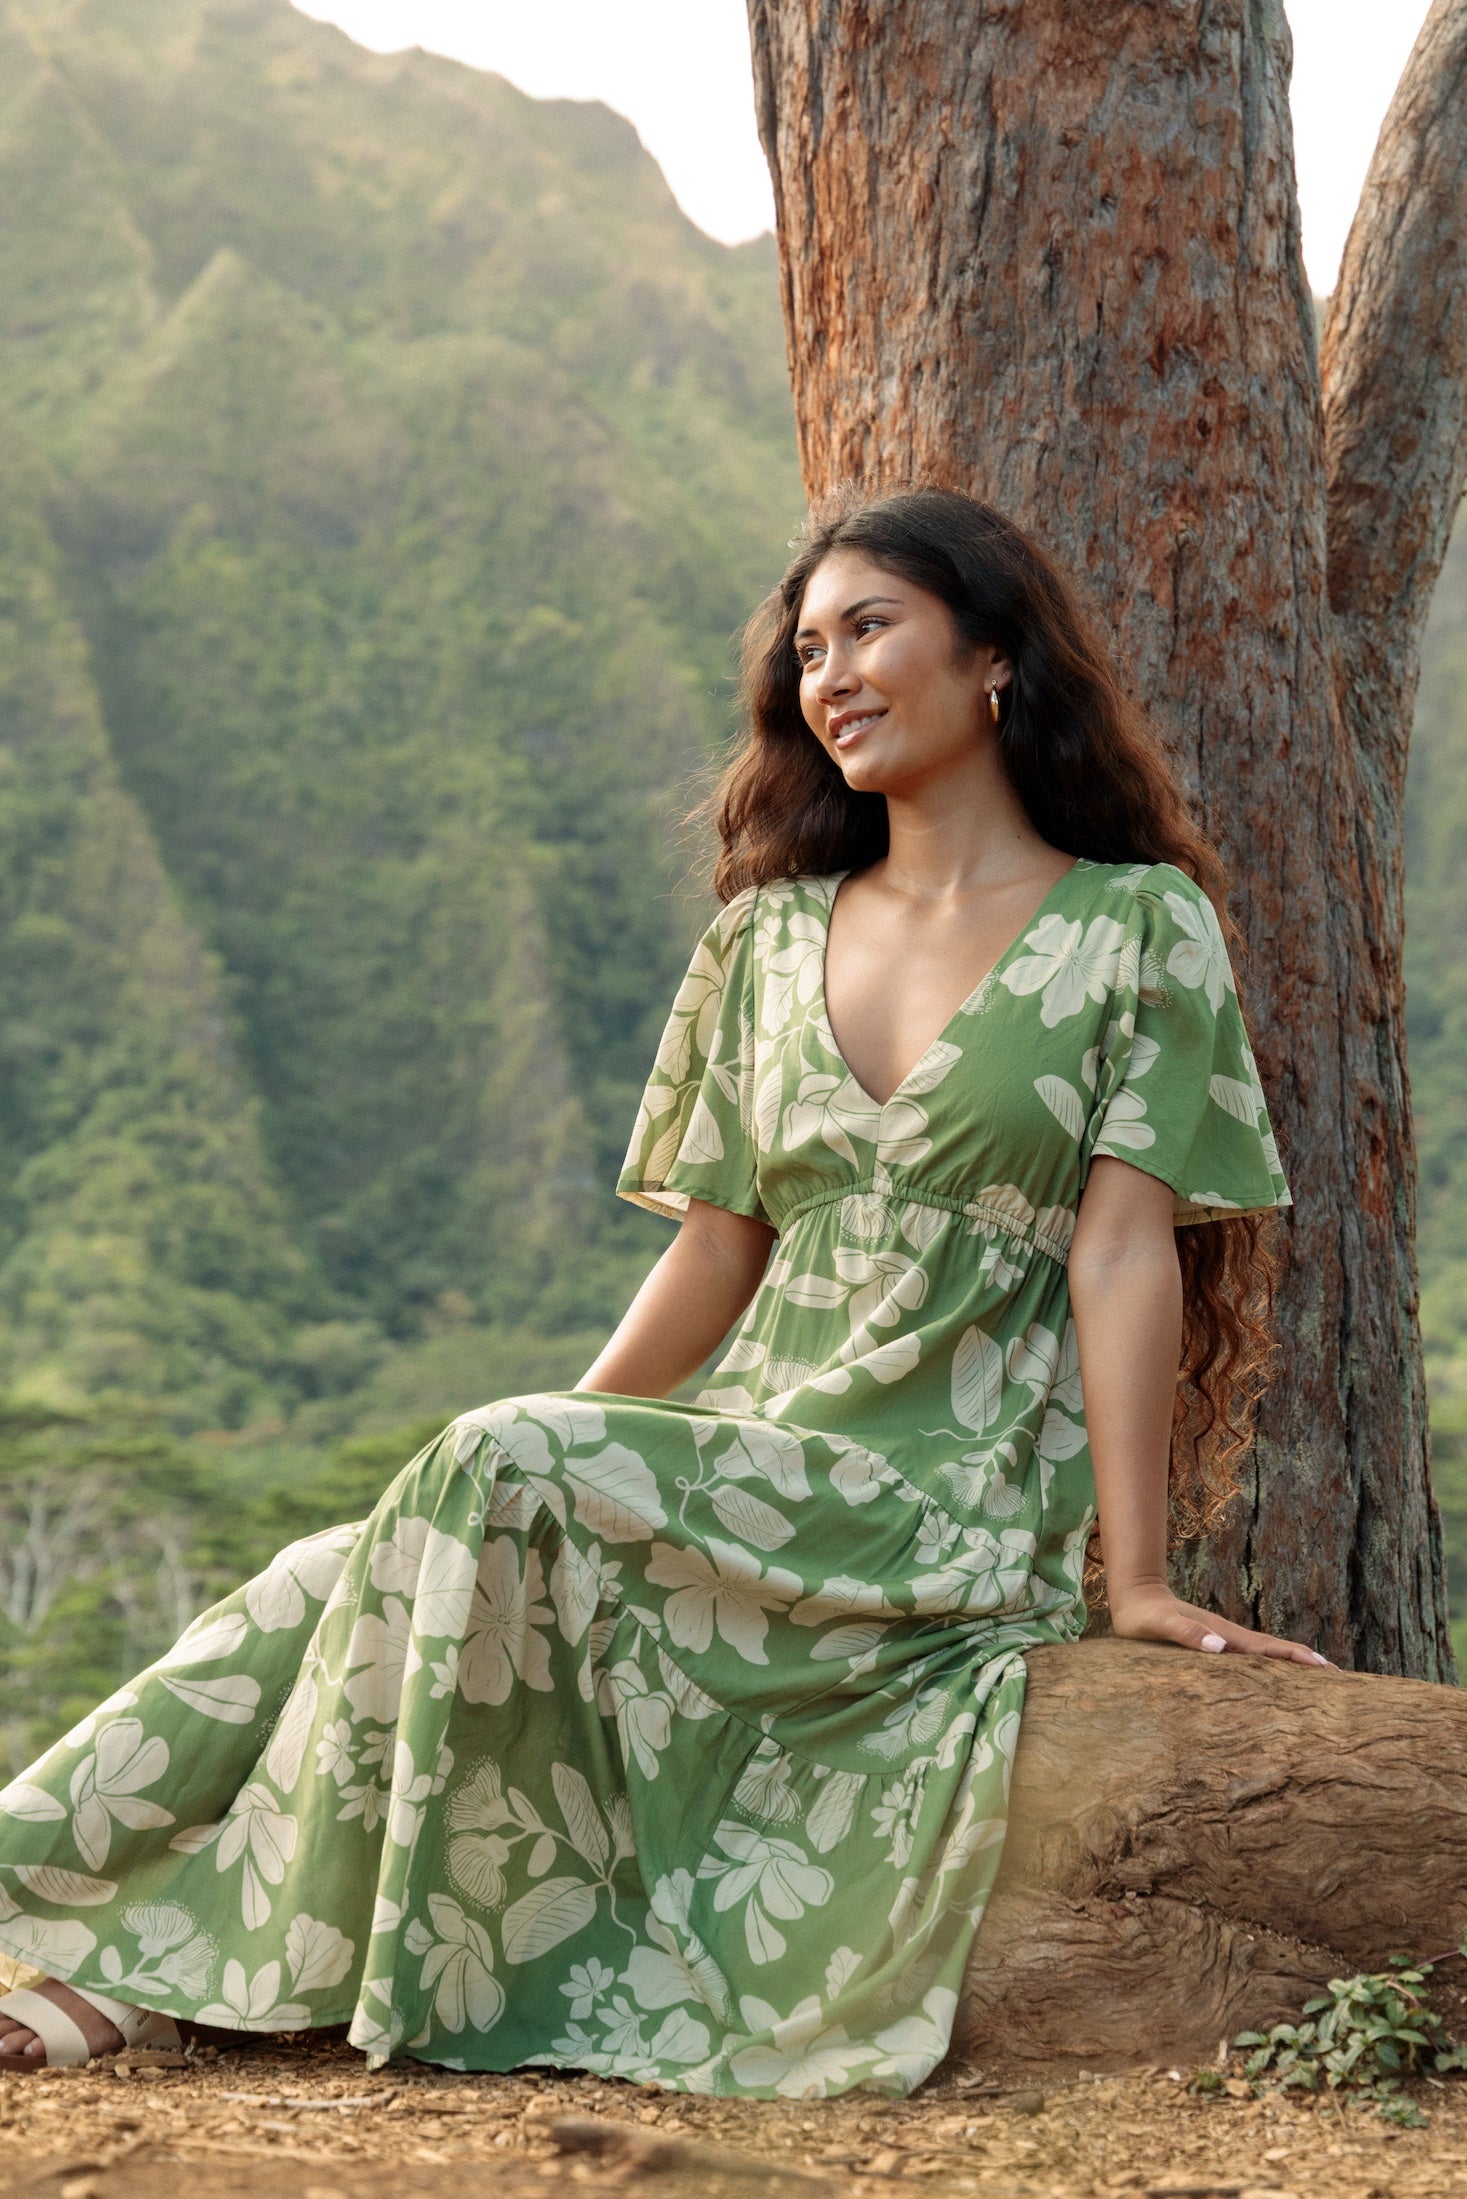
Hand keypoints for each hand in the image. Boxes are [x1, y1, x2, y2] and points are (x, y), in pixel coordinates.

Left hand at [1108, 1580, 1333, 1667]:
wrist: (1134, 1596)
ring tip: (1319, 1682)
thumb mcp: (1160, 1624)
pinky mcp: (1213, 1644)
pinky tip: (1275, 1680)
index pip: (1267, 1648)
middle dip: (1306, 1663)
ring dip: (1292, 1666)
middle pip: (1275, 1650)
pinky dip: (1270, 1668)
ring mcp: (1223, 1639)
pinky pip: (1249, 1659)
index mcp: (1223, 1634)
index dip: (1296, 1658)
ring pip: (1265, 1654)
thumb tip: (1220, 1647)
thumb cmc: (1142, 1615)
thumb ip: (1186, 1632)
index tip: (1326, 1668)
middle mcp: (1228, 1636)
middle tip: (1340, 1679)